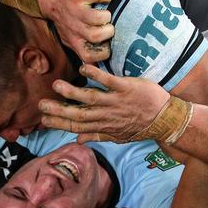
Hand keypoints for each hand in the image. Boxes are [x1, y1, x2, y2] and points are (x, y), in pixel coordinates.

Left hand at [36, 0, 114, 62]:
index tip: (107, 44)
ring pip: (97, 18)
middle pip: (95, 36)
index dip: (103, 53)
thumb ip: (83, 49)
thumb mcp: (70, 38)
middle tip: (109, 26)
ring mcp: (75, 10)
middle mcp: (73, 28)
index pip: (89, 56)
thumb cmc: (65, 19)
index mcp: (73, 41)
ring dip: (107, 16)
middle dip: (108, 32)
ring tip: (106, 14)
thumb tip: (99, 65)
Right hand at [39, 64, 169, 142]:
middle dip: (59, 110)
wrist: (166, 120)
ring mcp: (116, 102)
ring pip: (91, 98)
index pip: (77, 126)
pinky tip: (83, 68)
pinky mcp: (127, 89)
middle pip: (79, 113)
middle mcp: (107, 115)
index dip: (60, 123)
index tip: (43, 120)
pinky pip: (109, 82)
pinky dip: (96, 76)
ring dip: (73, 92)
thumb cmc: (142, 127)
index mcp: (103, 126)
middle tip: (41, 105)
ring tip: (57, 86)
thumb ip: (98, 135)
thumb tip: (78, 139)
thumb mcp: (119, 137)